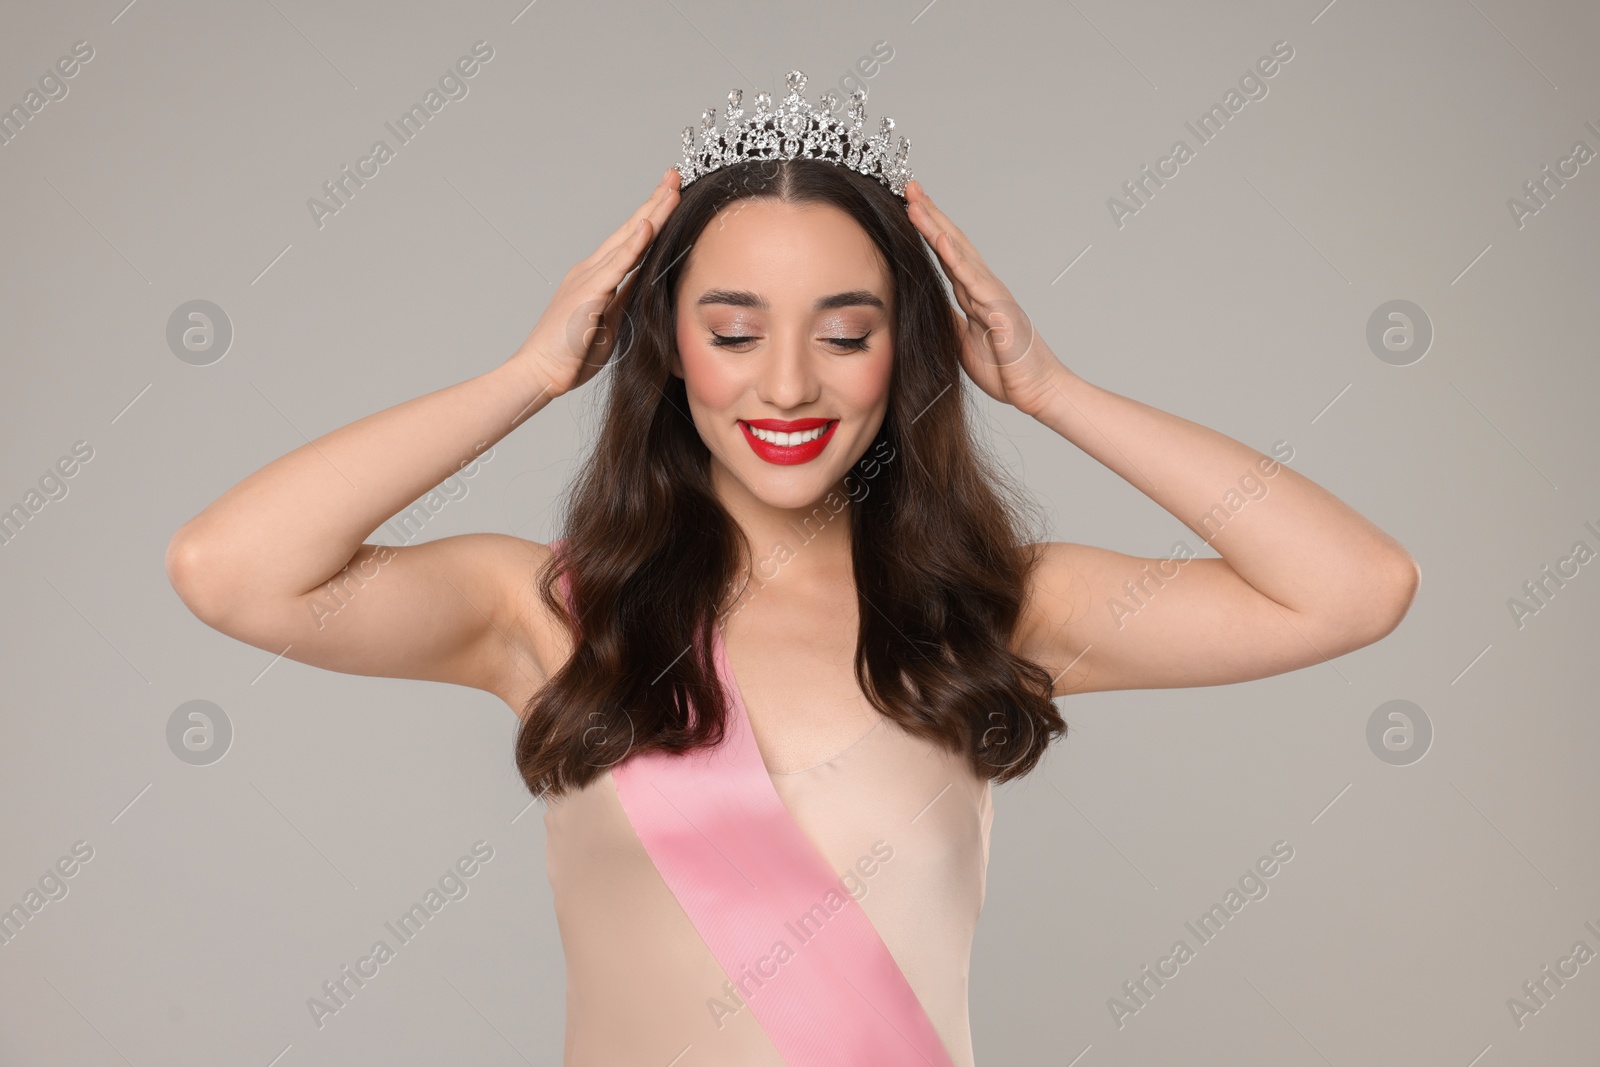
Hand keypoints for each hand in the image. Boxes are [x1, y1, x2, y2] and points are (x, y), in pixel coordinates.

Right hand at [508, 167, 681, 398]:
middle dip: (654, 202)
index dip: (651, 217)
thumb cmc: (571, 355)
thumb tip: (641, 286)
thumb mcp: (609, 323)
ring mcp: (588, 279)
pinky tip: (647, 226)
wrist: (541, 374)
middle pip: (630, 230)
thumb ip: (623, 300)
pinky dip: (633, 245)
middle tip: (674, 175)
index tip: (670, 195)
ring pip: (626, 240)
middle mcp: (590, 270)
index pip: (630, 241)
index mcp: (596, 278)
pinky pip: (615, 266)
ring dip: (651, 213)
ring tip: (670, 189)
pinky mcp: (587, 294)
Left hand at [904, 179, 1067, 418]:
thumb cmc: (1007, 370)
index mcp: (974, 296)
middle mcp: (984, 288)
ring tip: (916, 202)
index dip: (928, 230)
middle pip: (952, 242)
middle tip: (909, 186)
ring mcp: (993, 295)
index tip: (909, 206)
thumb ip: (950, 322)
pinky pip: (974, 280)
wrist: (1038, 391)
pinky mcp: (1000, 310)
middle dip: (930, 214)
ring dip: (936, 226)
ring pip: (960, 253)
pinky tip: (940, 237)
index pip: (946, 255)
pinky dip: (956, 258)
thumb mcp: (963, 344)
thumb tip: (930, 307)